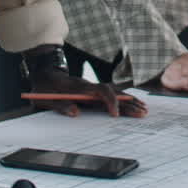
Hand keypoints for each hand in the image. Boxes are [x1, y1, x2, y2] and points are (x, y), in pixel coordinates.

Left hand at [27, 69, 147, 117]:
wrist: (44, 73)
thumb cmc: (44, 87)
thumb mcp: (46, 99)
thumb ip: (60, 105)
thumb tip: (75, 113)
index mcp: (79, 87)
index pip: (101, 91)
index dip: (110, 101)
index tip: (114, 114)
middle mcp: (89, 86)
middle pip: (114, 92)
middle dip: (128, 103)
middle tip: (142, 113)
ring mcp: (92, 88)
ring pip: (115, 92)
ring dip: (130, 101)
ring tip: (144, 109)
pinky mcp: (93, 91)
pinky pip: (112, 94)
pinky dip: (124, 99)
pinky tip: (133, 104)